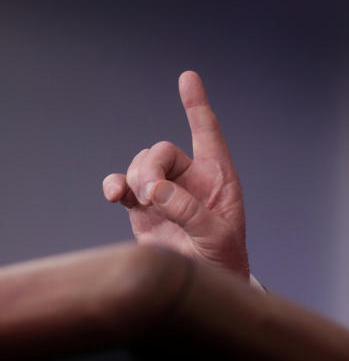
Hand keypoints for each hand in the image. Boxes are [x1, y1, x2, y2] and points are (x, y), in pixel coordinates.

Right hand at [102, 71, 248, 277]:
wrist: (206, 282)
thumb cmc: (223, 257)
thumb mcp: (216, 236)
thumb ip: (189, 211)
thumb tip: (156, 191)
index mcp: (218, 176)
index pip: (207, 132)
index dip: (197, 105)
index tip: (187, 77)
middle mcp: (190, 178)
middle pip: (162, 151)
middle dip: (150, 166)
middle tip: (150, 193)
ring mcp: (164, 191)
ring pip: (141, 165)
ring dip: (135, 178)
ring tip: (142, 202)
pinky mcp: (142, 209)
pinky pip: (122, 186)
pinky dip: (114, 186)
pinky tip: (114, 194)